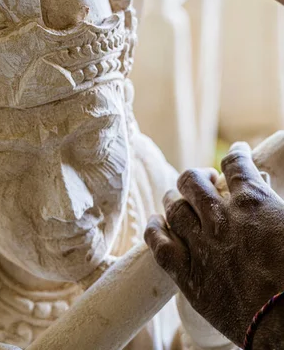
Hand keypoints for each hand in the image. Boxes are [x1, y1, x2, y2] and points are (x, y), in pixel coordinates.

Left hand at [144, 143, 283, 347]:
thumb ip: (273, 206)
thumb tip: (267, 190)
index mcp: (253, 202)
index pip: (236, 165)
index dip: (237, 155)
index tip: (237, 153)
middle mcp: (221, 218)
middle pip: (193, 181)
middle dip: (196, 176)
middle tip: (202, 179)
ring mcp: (201, 245)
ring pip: (174, 208)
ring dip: (173, 198)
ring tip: (174, 197)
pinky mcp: (188, 274)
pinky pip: (160, 245)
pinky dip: (155, 230)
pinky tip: (156, 223)